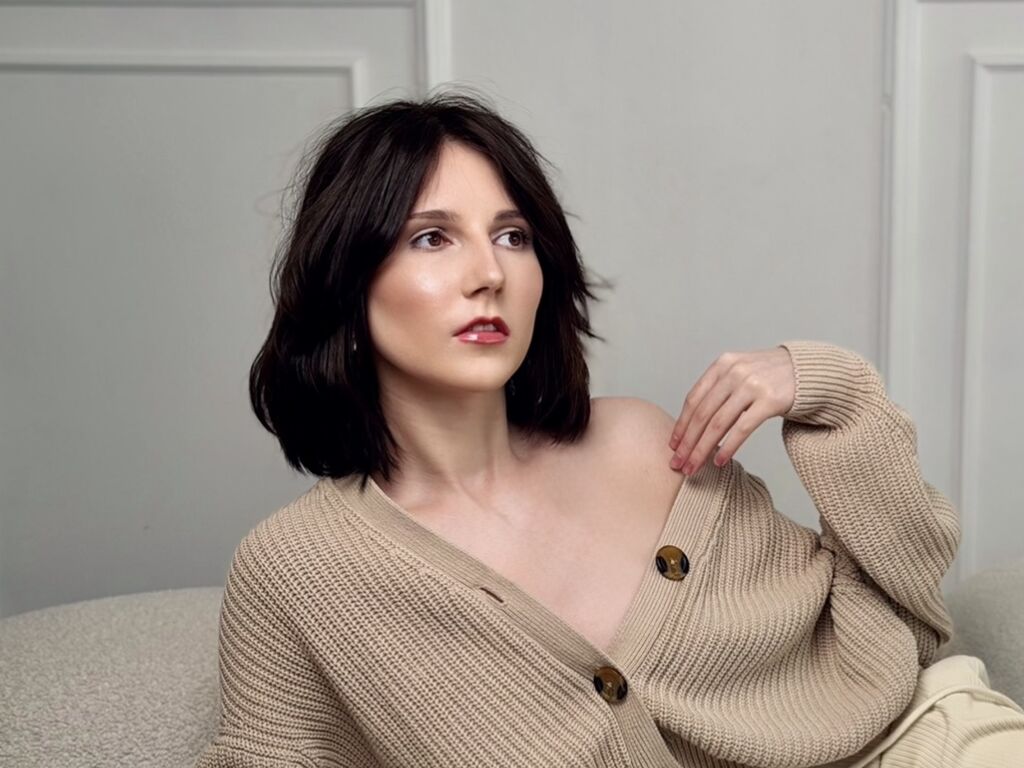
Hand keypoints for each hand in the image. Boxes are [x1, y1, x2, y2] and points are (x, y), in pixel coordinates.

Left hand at [668, 346, 795, 475]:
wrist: (810, 371)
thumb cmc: (771, 376)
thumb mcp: (740, 371)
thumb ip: (719, 389)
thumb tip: (691, 423)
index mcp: (722, 365)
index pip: (694, 399)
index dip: (682, 424)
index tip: (673, 445)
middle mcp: (734, 372)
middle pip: (702, 414)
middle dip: (688, 443)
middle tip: (678, 463)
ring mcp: (752, 385)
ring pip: (718, 424)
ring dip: (702, 450)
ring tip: (694, 467)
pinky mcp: (770, 400)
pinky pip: (742, 429)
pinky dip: (728, 447)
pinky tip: (719, 461)